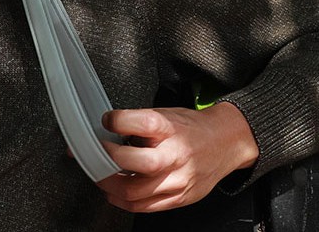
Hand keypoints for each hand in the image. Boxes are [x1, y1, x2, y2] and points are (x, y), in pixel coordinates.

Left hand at [91, 103, 258, 212]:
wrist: (225, 142)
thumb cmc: (190, 127)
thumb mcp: (164, 114)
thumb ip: (137, 123)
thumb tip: (105, 128)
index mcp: (167, 127)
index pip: (133, 122)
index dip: (113, 121)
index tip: (105, 121)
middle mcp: (174, 155)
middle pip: (134, 162)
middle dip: (107, 159)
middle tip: (94, 153)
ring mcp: (177, 180)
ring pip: (135, 191)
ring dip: (109, 185)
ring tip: (100, 175)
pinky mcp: (179, 198)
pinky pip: (145, 206)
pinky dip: (124, 201)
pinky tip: (115, 192)